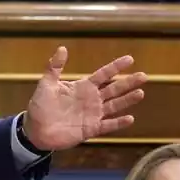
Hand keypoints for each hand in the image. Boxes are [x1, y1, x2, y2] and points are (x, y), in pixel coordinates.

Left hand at [22, 47, 146, 151]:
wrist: (36, 130)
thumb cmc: (41, 106)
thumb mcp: (46, 84)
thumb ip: (54, 67)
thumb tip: (63, 48)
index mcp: (83, 87)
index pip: (103, 74)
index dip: (116, 67)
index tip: (130, 59)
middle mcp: (92, 99)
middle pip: (114, 89)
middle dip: (128, 82)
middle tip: (144, 76)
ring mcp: (93, 114)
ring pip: (114, 106)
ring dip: (127, 100)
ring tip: (140, 93)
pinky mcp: (91, 129)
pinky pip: (108, 125)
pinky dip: (118, 123)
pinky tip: (130, 118)